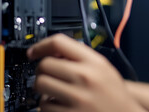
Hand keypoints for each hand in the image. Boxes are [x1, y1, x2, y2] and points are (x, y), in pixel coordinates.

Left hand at [27, 33, 144, 111]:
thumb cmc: (114, 94)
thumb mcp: (104, 68)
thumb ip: (82, 58)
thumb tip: (53, 52)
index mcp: (94, 62)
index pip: (59, 43)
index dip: (42, 45)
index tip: (34, 51)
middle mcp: (86, 78)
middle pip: (45, 64)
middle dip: (42, 70)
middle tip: (48, 75)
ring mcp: (77, 98)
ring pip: (40, 85)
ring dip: (42, 88)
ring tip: (54, 90)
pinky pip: (43, 106)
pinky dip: (47, 105)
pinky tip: (60, 104)